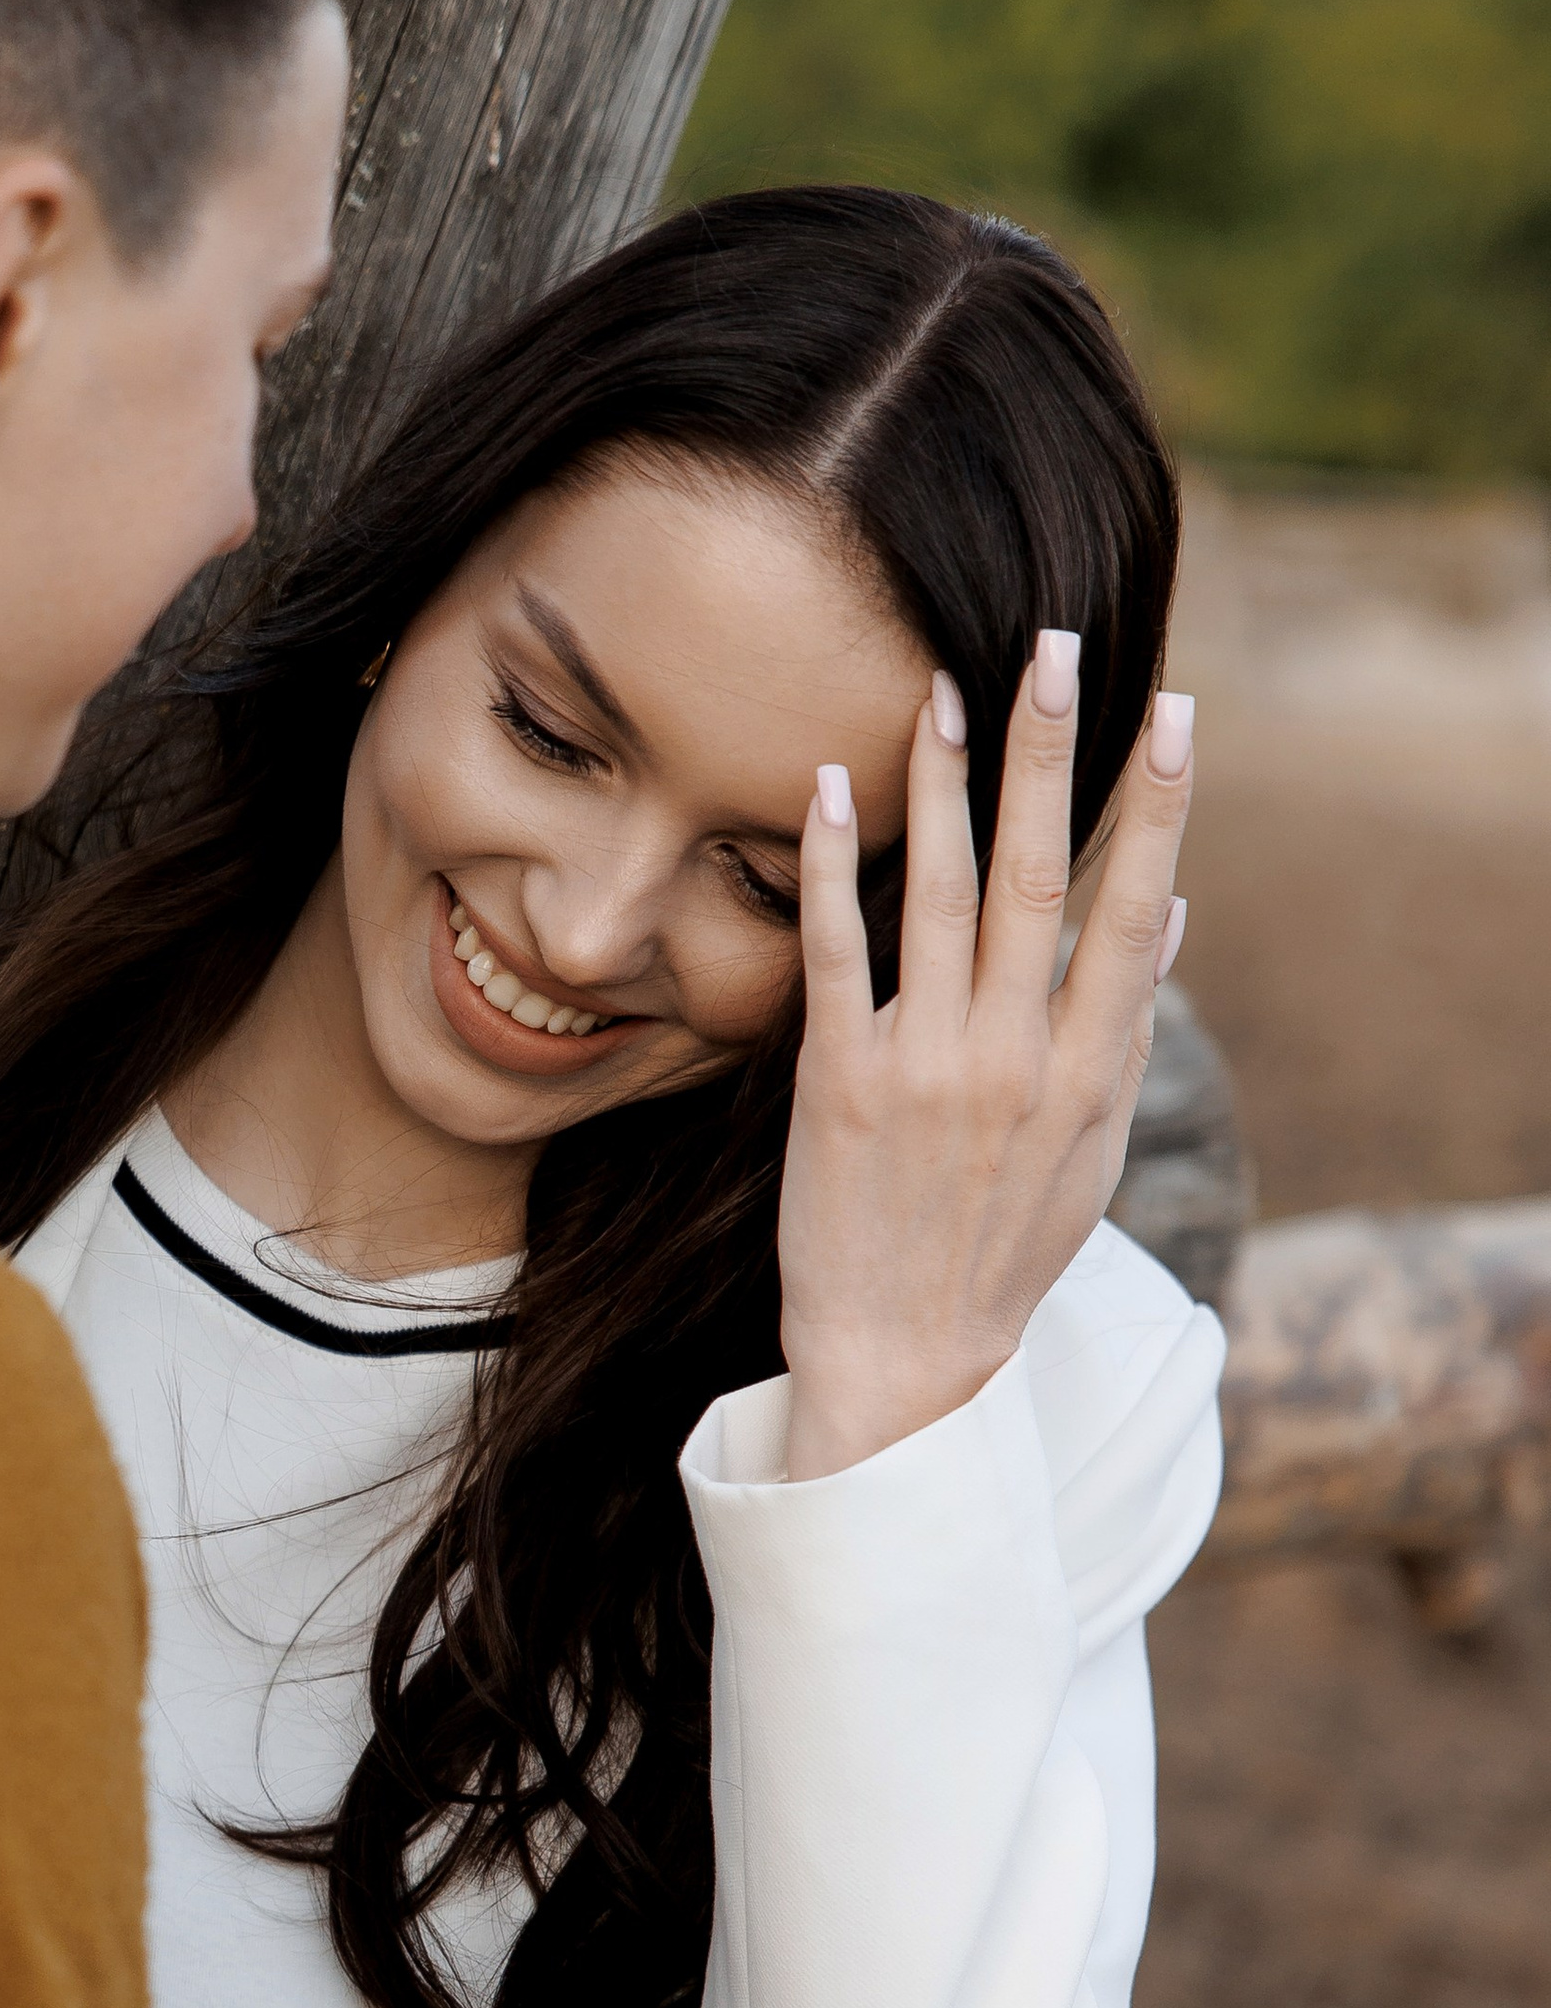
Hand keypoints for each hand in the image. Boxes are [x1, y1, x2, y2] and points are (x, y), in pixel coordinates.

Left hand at [777, 637, 1195, 1481]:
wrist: (905, 1357)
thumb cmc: (1000, 1250)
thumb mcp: (1089, 1149)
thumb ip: (1126, 1029)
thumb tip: (1167, 913)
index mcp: (1087, 1073)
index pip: (1129, 912)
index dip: (1155, 808)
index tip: (1172, 713)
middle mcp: (1014, 1058)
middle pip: (1042, 879)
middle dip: (1052, 757)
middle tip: (1057, 650)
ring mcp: (925, 1066)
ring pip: (944, 896)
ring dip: (947, 784)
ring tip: (944, 688)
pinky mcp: (837, 1082)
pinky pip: (837, 952)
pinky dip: (838, 866)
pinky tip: (835, 785)